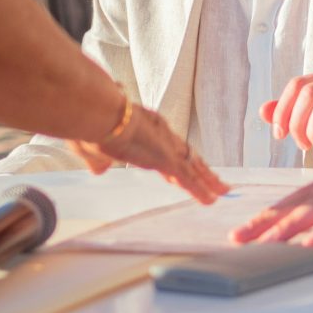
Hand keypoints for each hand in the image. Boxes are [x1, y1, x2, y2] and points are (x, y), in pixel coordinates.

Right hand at [73, 102, 227, 203]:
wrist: (97, 113)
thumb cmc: (88, 125)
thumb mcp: (90, 148)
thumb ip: (98, 160)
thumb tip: (100, 170)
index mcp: (143, 129)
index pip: (164, 145)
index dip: (175, 157)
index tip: (181, 166)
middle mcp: (159, 134)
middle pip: (185, 154)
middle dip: (200, 167)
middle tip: (214, 178)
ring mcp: (165, 146)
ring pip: (193, 166)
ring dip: (208, 180)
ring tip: (223, 190)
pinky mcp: (167, 158)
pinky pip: (189, 178)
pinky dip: (201, 189)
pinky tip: (212, 199)